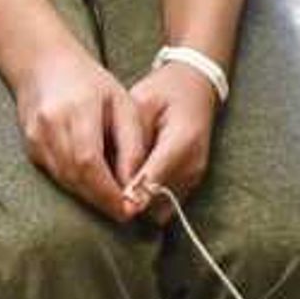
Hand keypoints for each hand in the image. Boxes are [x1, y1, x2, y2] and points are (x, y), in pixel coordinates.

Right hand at [12, 38, 150, 221]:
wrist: (45, 65)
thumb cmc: (91, 82)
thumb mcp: (123, 104)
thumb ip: (132, 144)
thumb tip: (135, 186)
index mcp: (76, 109)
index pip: (89, 162)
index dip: (107, 192)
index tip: (129, 208)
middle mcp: (50, 124)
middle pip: (75, 177)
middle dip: (101, 200)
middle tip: (125, 211)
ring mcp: (35, 137)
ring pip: (64, 181)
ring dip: (89, 195)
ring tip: (112, 200)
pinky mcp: (30, 146)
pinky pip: (55, 175)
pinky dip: (75, 184)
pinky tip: (92, 182)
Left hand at [122, 61, 219, 213]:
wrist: (195, 88)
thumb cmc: (164, 91)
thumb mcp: (143, 103)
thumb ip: (132, 138)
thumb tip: (116, 173)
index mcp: (182, 140)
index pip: (154, 178)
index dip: (129, 193)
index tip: (107, 199)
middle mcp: (193, 163)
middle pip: (157, 201)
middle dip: (130, 201)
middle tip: (104, 192)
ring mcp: (195, 175)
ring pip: (161, 210)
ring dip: (139, 204)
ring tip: (116, 188)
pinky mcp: (192, 182)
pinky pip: (166, 206)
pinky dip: (148, 201)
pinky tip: (131, 184)